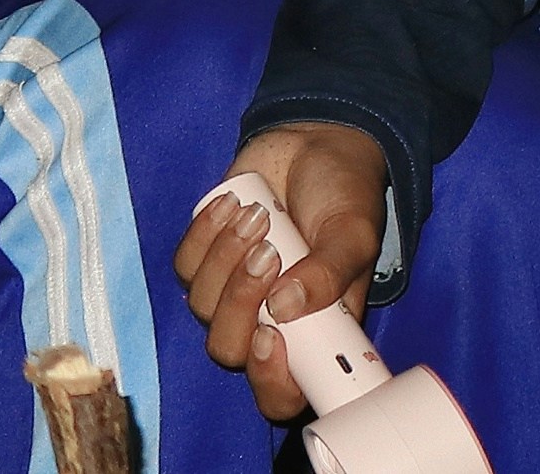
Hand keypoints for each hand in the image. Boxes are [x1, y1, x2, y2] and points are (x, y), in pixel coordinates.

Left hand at [173, 122, 386, 419]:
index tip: (271, 337)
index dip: (270, 382)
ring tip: (260, 214)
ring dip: (227, 258)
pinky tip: (234, 203)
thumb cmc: (346, 197)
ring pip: (202, 307)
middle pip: (228, 350)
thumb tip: (285, 306)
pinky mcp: (205, 258)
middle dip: (239, 304)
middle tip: (268, 252)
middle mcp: (267, 323)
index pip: (282, 393)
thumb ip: (330, 273)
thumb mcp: (355, 234)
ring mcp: (231, 293)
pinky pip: (185, 265)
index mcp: (312, 334)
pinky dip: (206, 233)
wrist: (317, 145)